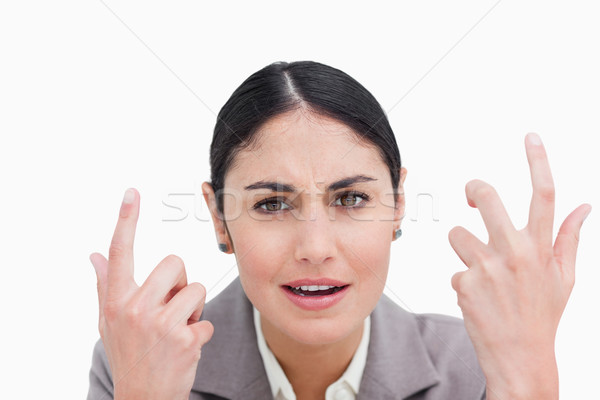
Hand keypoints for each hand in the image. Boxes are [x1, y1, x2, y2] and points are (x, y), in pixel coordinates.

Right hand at [89, 188, 213, 399]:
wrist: (143, 399)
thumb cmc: (129, 354)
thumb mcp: (108, 322)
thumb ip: (104, 286)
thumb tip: (93, 256)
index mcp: (116, 301)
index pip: (119, 253)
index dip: (126, 220)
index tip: (132, 193)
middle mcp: (135, 308)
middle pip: (175, 262)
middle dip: (179, 282)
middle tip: (170, 307)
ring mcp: (160, 325)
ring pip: (196, 289)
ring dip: (193, 310)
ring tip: (177, 330)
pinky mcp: (185, 340)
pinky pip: (207, 320)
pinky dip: (202, 334)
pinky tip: (185, 349)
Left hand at [448, 133, 590, 399]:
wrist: (520, 357)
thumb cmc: (541, 315)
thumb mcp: (564, 278)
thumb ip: (569, 239)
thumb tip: (583, 207)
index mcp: (541, 247)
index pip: (544, 194)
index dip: (537, 161)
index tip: (530, 137)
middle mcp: (514, 252)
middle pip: (486, 197)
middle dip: (474, 189)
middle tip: (472, 195)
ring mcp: (487, 267)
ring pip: (457, 234)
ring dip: (465, 249)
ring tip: (482, 274)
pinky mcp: (464, 283)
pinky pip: (455, 269)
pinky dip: (464, 281)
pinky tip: (478, 298)